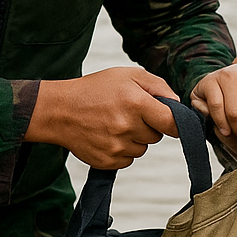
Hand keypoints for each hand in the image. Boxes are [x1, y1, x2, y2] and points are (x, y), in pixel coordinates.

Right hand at [26, 67, 177, 169]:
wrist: (59, 111)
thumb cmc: (95, 90)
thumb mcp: (127, 75)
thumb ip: (158, 86)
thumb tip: (177, 104)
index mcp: (136, 103)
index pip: (172, 123)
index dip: (176, 123)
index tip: (171, 121)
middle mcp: (127, 127)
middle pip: (157, 136)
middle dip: (149, 126)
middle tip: (129, 113)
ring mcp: (117, 147)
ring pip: (143, 149)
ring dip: (135, 139)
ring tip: (115, 123)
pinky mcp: (108, 161)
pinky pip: (128, 160)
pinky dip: (122, 150)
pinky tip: (108, 135)